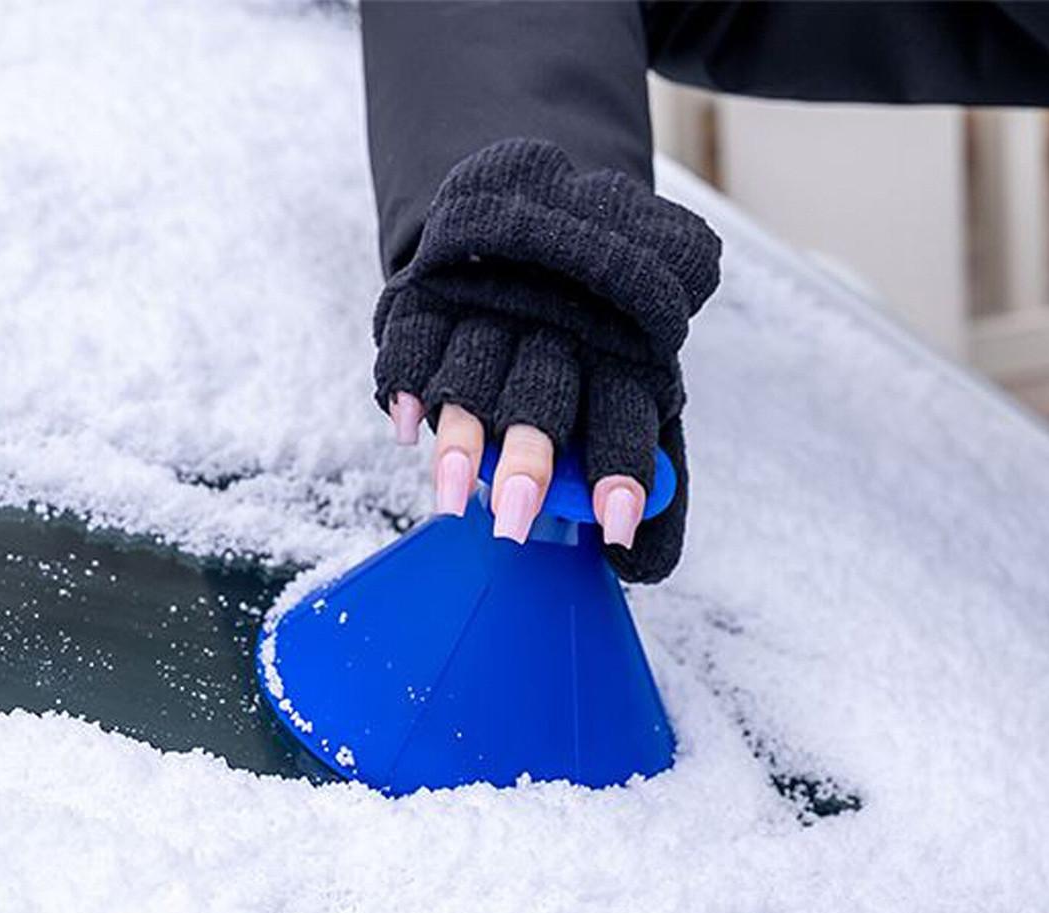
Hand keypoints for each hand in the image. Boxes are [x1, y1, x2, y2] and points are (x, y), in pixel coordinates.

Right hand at [374, 139, 719, 580]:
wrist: (535, 218)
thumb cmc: (592, 340)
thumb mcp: (631, 383)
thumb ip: (641, 461)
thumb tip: (643, 558)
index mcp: (619, 348)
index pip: (624, 411)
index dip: (620, 469)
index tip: (617, 525)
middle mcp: (557, 322)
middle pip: (542, 394)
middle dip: (528, 459)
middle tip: (514, 519)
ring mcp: (494, 302)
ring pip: (472, 372)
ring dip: (461, 438)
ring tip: (452, 498)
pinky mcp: (438, 289)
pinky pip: (415, 335)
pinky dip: (406, 381)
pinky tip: (406, 427)